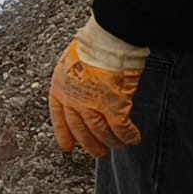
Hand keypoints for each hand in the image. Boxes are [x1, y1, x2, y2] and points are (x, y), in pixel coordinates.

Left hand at [48, 16, 149, 157]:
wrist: (105, 41)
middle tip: (99, 153)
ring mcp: (90, 105)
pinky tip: (134, 139)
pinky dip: (128, 136)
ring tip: (118, 146)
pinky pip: (120, 128)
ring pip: (100, 132)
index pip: (59, 117)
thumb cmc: (93, 45)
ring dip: (111, 142)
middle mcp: (72, 100)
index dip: (63, 133)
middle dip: (90, 144)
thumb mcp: (73, 63)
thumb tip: (87, 91)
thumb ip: (77, 81)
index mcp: (59, 87)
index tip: (67, 147)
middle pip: (80, 130)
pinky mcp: (111, 107)